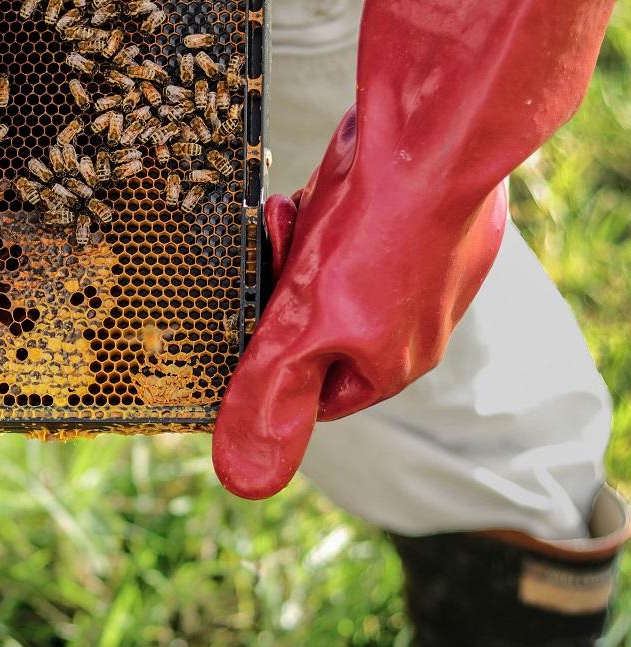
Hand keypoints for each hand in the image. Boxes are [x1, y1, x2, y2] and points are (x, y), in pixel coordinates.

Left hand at [211, 0, 615, 498]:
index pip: (311, 394)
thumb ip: (271, 397)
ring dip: (297, 248)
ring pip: (325, 274)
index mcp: (391, 366)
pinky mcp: (416, 219)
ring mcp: (418, 270)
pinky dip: (321, 212)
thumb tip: (243, 478)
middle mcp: (412, 324)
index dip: (270, 362)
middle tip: (273, 256)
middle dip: (282, 292)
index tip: (250, 325)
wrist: (431, 141)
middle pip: (313, 327)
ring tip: (297, 220)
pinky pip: (347, 228)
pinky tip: (318, 195)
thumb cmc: (371, 243)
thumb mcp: (301, 333)